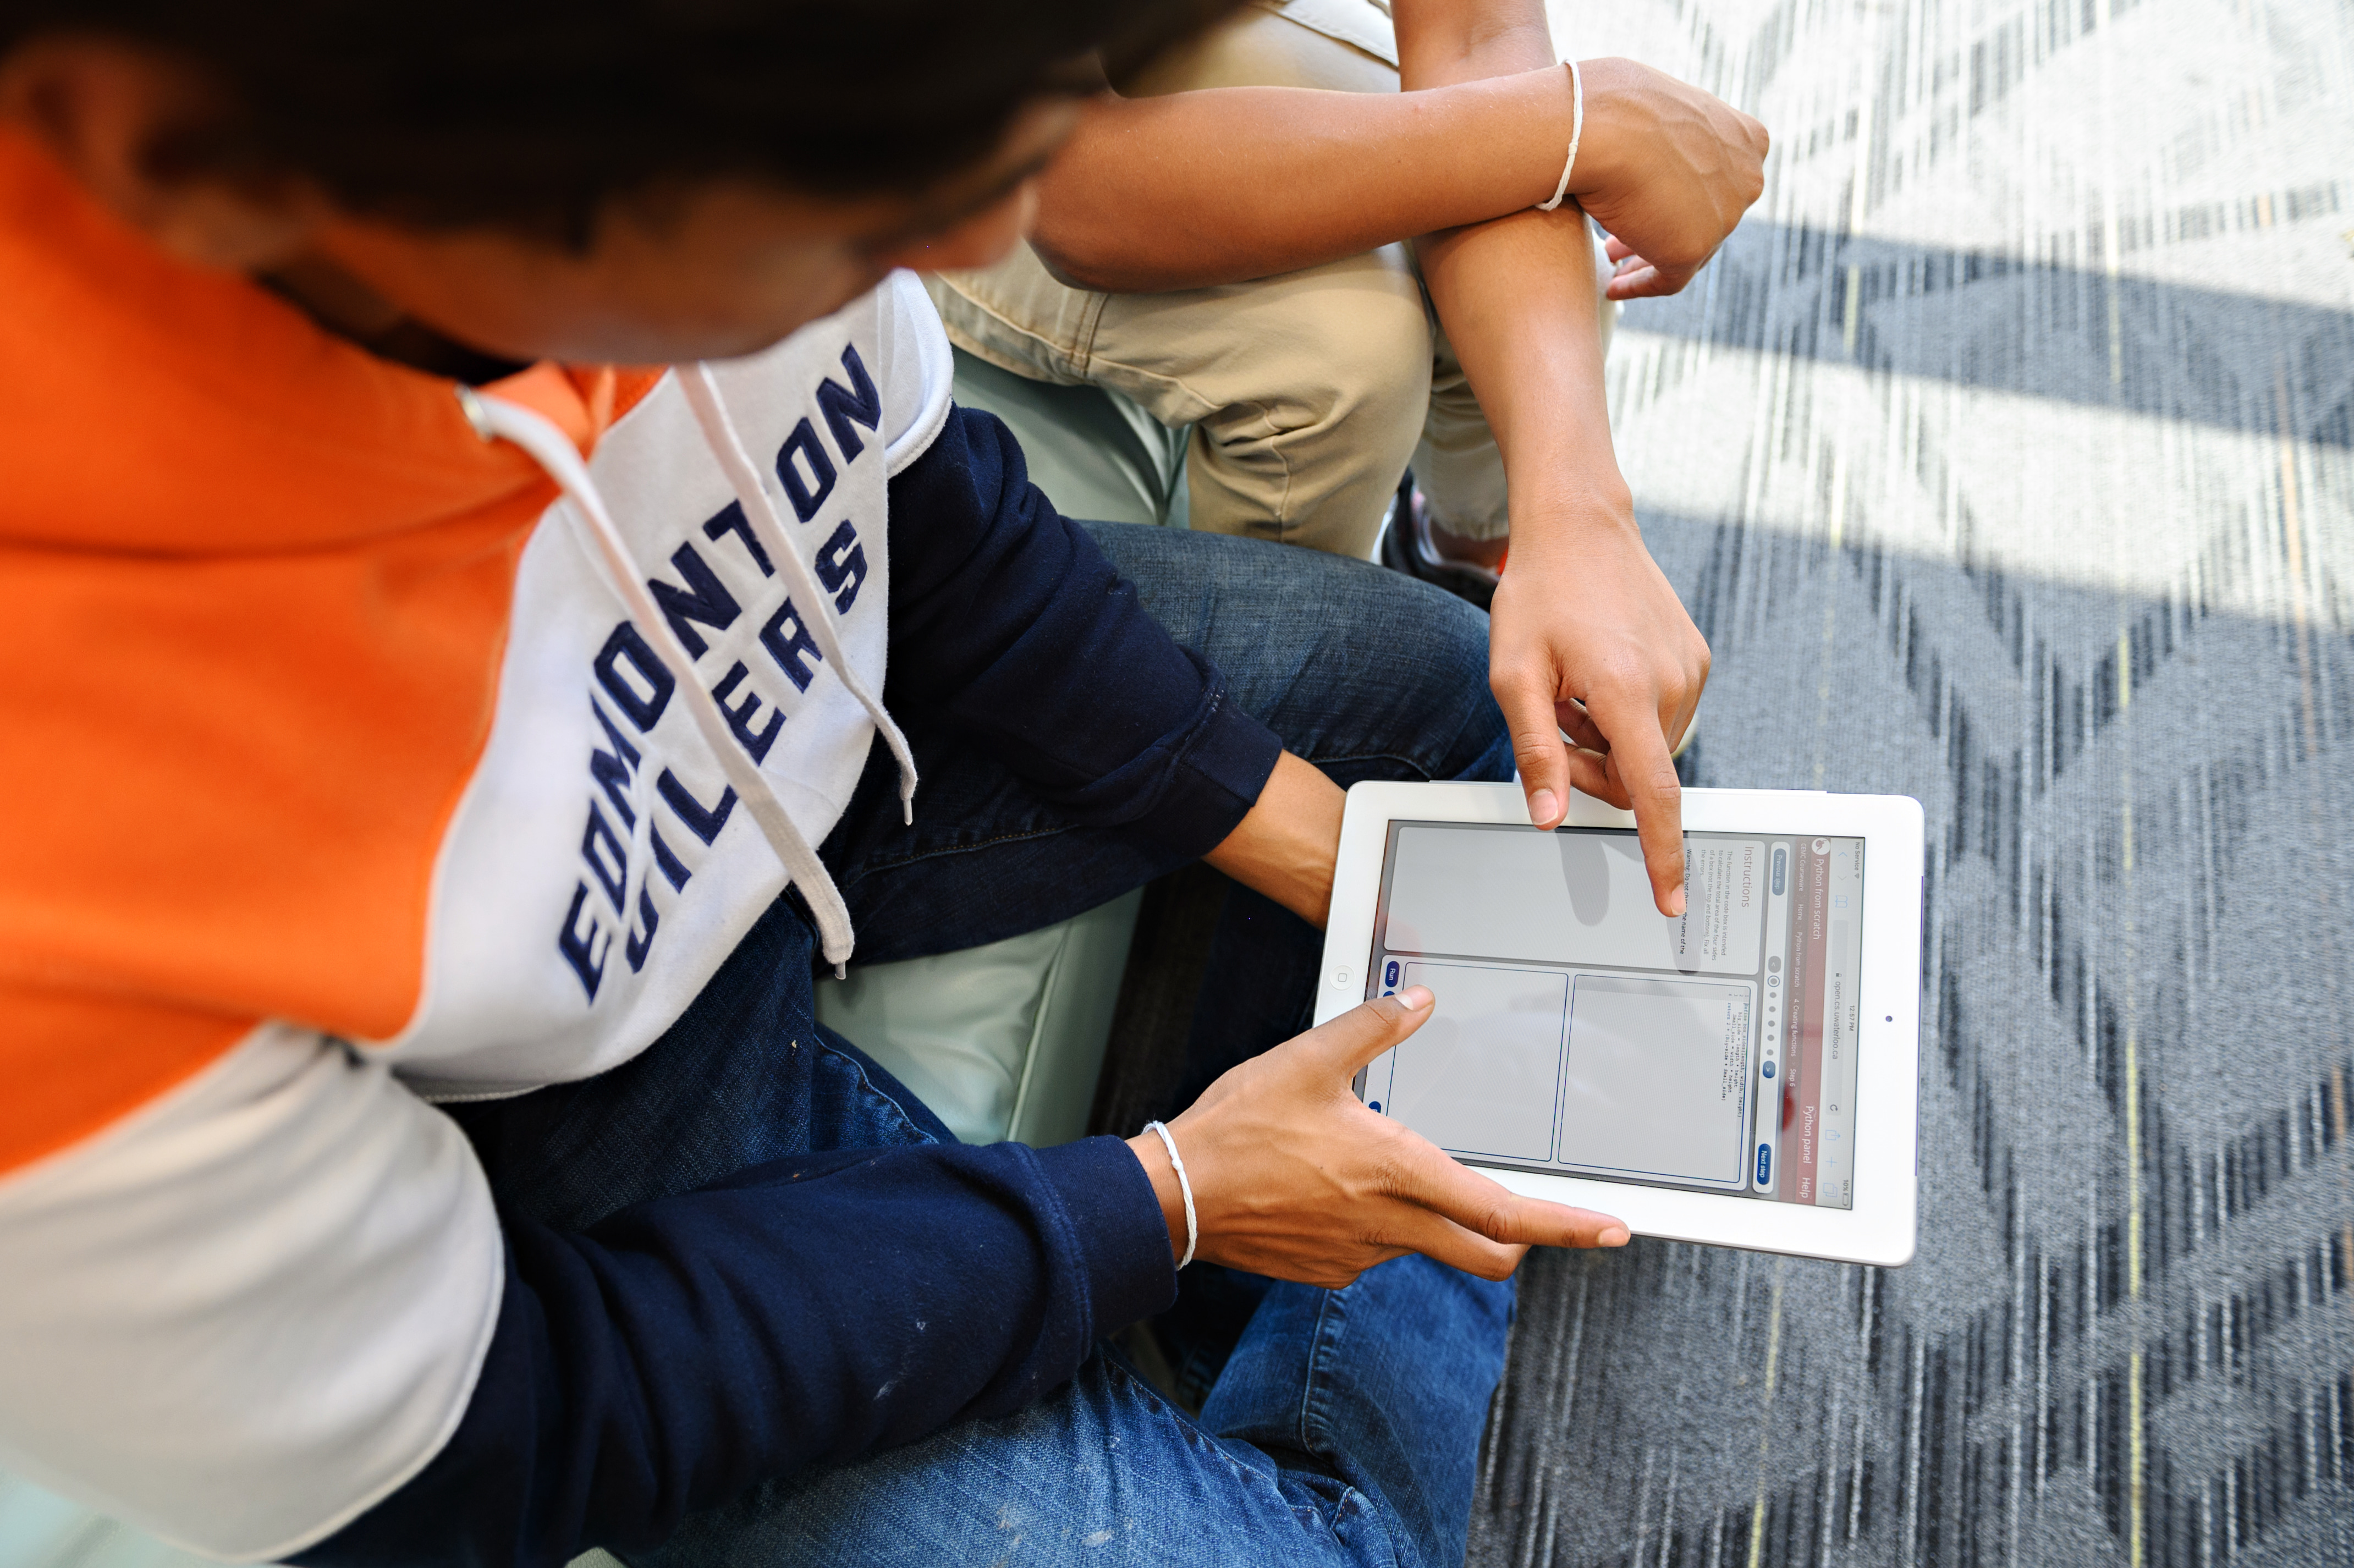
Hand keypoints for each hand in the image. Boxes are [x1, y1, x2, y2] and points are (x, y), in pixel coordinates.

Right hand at [1129, 988, 1628, 1286]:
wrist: (1176, 1198)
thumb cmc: (1237, 1132)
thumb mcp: (1307, 1060)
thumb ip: (1371, 1027)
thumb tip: (1418, 999)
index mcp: (1396, 1172)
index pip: (1502, 1213)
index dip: (1566, 1226)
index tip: (1612, 1230)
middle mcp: (1389, 1224)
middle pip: (1488, 1253)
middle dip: (1528, 1239)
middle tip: (1548, 1216)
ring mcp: (1360, 1255)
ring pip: (1428, 1245)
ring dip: (1436, 1216)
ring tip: (1389, 1168)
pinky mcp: (1329, 1270)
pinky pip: (1379, 1251)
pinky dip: (1384, 1224)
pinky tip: (1341, 1188)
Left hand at [1488, 492, 1708, 914]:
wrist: (1581, 526)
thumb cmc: (1541, 593)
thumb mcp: (1514, 675)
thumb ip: (1535, 751)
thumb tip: (1549, 816)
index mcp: (1626, 691)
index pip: (1654, 795)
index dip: (1662, 854)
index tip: (1672, 898)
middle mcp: (1671, 682)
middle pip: (1638, 777)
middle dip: (1594, 771)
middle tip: (1556, 725)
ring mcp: (1690, 669)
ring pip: (1649, 751)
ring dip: (1610, 741)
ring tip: (1577, 689)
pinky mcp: (1696, 659)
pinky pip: (1663, 719)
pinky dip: (1628, 716)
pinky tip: (1600, 675)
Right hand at [1567, 57, 1767, 300]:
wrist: (1597, 124)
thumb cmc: (1612, 104)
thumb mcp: (1658, 105)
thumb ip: (1670, 131)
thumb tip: (1644, 147)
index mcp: (1748, 138)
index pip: (1721, 175)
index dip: (1685, 191)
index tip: (1651, 199)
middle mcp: (1748, 179)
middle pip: (1706, 214)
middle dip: (1667, 224)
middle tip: (1626, 235)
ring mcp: (1725, 217)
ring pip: (1687, 248)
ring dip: (1650, 256)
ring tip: (1612, 260)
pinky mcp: (1693, 250)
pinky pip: (1667, 279)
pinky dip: (1640, 284)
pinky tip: (1613, 287)